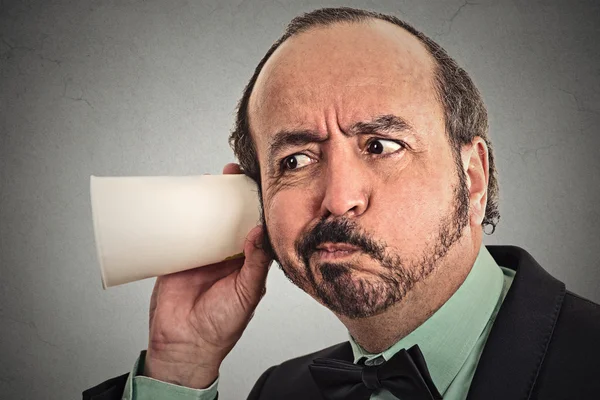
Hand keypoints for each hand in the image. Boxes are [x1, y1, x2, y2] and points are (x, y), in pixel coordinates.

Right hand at [143, 163, 272, 388]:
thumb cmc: (221, 327)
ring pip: (205, 221)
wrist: (184, 346)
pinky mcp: (177, 258)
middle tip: (228, 174)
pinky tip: (179, 201)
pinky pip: (178, 232)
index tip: (254, 183)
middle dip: (230, 195)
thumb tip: (260, 232)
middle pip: (229, 218)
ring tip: (206, 180)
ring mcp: (201, 255)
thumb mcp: (246, 294)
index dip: (255, 205)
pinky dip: (178, 218)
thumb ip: (256, 265)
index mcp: (247, 262)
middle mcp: (226, 255)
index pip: (254, 226)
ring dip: (206, 202)